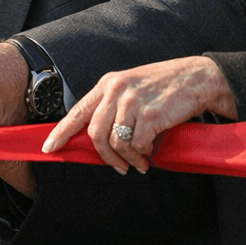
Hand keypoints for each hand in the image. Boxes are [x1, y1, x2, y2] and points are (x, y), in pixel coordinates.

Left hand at [43, 55, 236, 173]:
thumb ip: (112, 106)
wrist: (197, 78)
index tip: (49, 148)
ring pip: (116, 142)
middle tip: (118, 166)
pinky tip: (151, 152)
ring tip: (140, 162)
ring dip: (128, 158)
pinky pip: (137, 145)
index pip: (78, 111)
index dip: (61, 132)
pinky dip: (143, 154)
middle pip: (94, 132)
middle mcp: (117, 91)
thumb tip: (97, 137)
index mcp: (108, 84)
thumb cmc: (164, 86)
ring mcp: (133, 102)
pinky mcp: (150, 115)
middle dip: (104, 156)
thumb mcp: (131, 88)